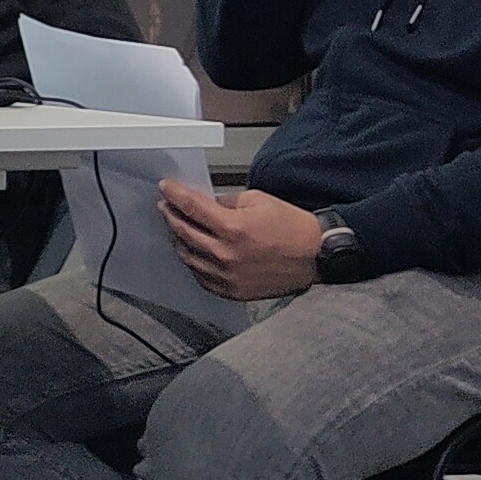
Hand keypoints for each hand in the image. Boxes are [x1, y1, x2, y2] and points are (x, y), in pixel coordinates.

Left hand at [157, 179, 324, 301]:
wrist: (315, 256)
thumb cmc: (292, 227)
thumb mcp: (258, 200)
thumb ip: (226, 202)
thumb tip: (205, 204)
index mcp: (233, 228)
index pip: (191, 208)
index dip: (174, 195)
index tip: (165, 188)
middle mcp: (226, 254)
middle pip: (184, 232)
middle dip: (171, 215)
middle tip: (165, 206)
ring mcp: (227, 276)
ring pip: (188, 256)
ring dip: (178, 239)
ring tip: (175, 227)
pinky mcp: (232, 291)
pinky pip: (201, 277)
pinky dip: (192, 262)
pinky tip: (191, 252)